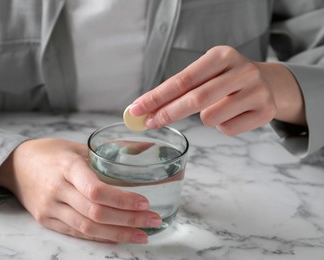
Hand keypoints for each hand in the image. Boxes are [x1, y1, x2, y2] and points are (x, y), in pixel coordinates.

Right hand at [0, 138, 161, 243]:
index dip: (122, 200)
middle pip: (96, 213)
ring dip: (118, 234)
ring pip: (87, 228)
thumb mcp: (76, 147)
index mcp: (67, 166)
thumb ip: (105, 156)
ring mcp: (50, 208)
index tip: (145, 203)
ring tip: (142, 234)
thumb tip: (142, 153)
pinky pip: (76, 233)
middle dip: (128, 220)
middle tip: (153, 221)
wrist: (14, 165)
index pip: (96, 190)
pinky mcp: (46, 220)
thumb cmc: (49, 152)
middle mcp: (57, 189)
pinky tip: (118, 237)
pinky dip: (100, 236)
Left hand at [130, 45, 305, 134]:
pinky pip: (228, 130)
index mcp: (222, 56)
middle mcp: (242, 70)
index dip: (157, 96)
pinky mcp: (266, 111)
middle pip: (196, 99)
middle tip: (149, 123)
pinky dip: (222, 127)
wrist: (268, 83)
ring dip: (205, 119)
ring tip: (216, 109)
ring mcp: (257, 91)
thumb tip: (146, 109)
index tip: (137, 109)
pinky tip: (233, 115)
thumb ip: (179, 89)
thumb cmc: (226, 79)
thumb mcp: (206, 74)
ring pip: (212, 117)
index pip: (182, 80)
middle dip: (168, 113)